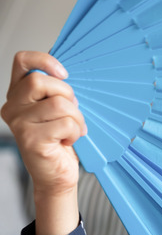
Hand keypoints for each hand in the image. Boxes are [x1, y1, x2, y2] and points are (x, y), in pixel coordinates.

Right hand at [2, 51, 85, 234]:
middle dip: (67, 94)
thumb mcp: (59, 110)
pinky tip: (68, 141)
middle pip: (41, 81)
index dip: (44, 60)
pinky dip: (75, 131)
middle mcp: (12, 107)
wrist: (57, 175)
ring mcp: (19, 123)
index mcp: (18, 95)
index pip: (22, 61)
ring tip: (73, 129)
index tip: (64, 73)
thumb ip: (58, 90)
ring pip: (58, 104)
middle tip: (72, 111)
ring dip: (76, 118)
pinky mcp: (31, 139)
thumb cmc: (61, 140)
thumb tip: (70, 67)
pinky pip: (65, 123)